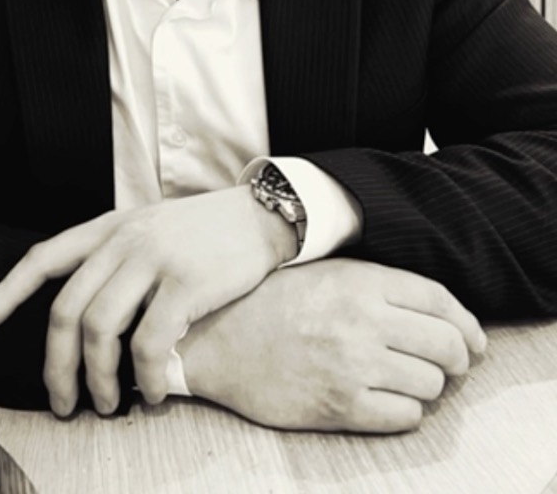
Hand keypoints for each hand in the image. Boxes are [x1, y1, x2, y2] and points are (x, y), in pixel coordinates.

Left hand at [0, 186, 296, 415]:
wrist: (263, 215)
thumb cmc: (204, 232)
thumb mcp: (149, 228)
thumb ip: (114, 257)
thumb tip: (82, 317)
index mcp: (109, 227)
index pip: (44, 257)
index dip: (6, 293)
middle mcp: (124, 240)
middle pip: (66, 310)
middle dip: (55, 366)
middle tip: (62, 404)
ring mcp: (155, 259)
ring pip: (100, 330)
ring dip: (99, 379)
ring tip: (109, 405)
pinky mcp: (187, 283)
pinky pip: (150, 342)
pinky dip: (146, 378)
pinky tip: (154, 395)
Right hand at [178, 258, 486, 432]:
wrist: (214, 338)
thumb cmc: (269, 299)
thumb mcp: (323, 270)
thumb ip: (376, 282)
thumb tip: (436, 308)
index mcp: (360, 281)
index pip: (439, 301)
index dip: (466, 323)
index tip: (473, 339)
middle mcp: (363, 322)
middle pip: (446, 345)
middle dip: (458, 357)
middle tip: (450, 364)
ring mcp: (352, 366)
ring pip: (430, 384)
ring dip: (427, 384)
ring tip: (407, 379)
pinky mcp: (340, 406)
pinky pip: (404, 417)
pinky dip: (405, 411)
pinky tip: (388, 399)